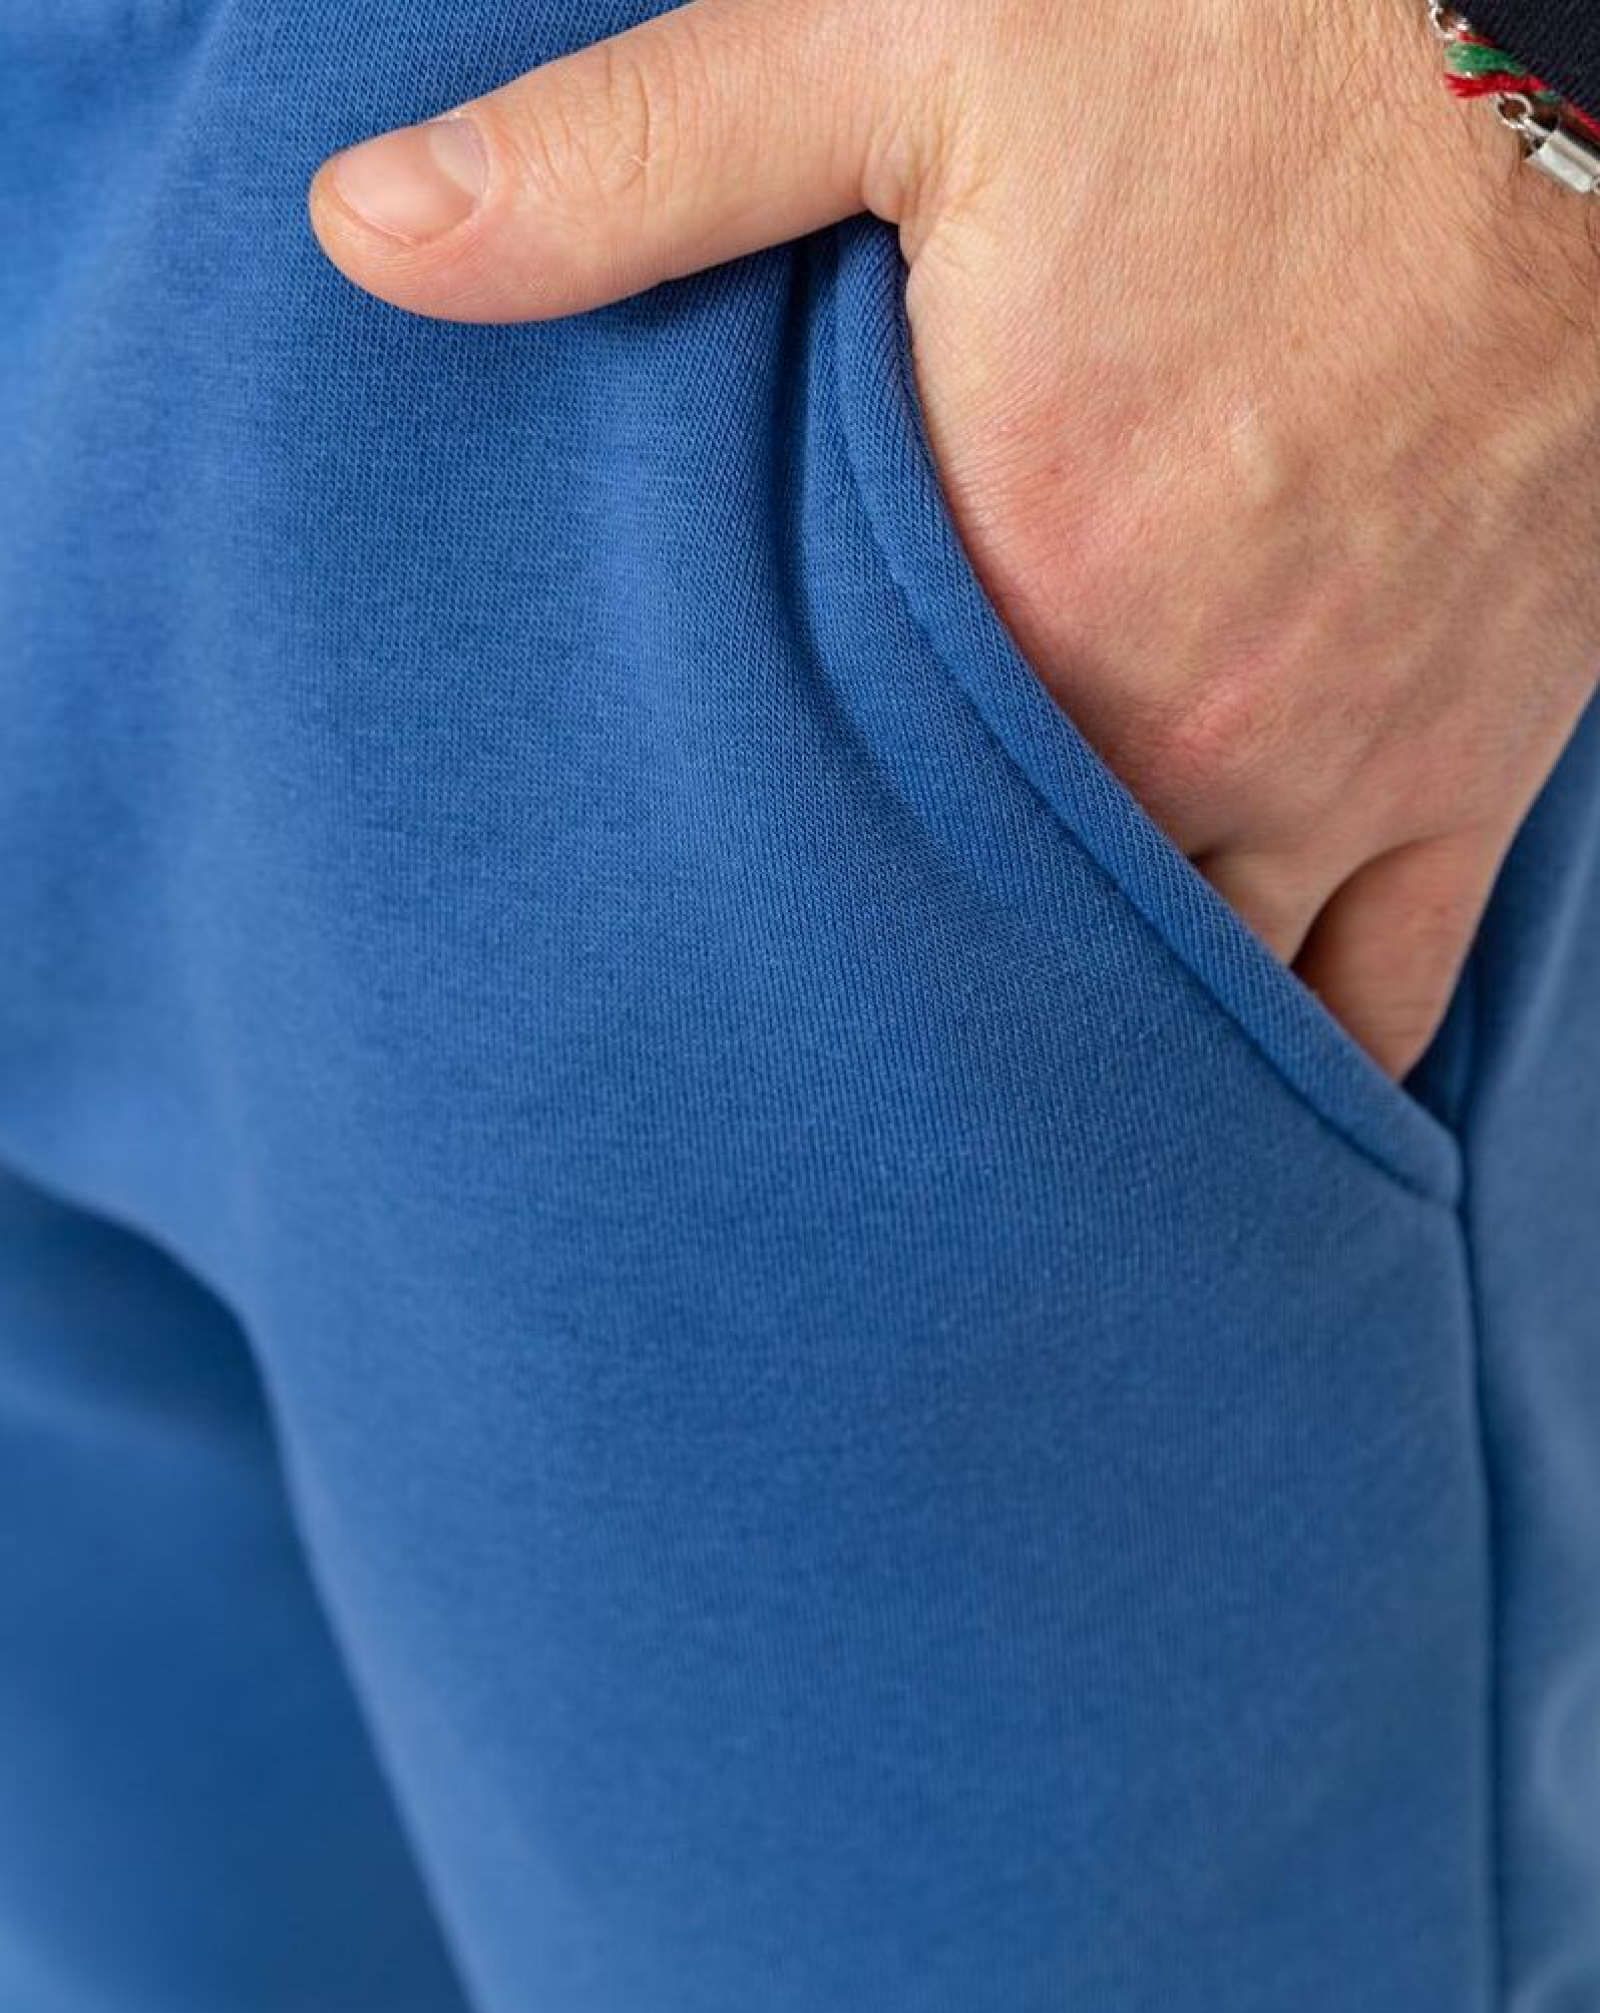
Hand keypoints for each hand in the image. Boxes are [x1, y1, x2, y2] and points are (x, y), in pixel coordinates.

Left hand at [308, 0, 1599, 1076]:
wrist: (1570, 28)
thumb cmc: (1246, 30)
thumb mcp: (894, 48)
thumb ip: (627, 170)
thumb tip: (360, 238)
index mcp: (1026, 595)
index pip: (853, 857)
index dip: (765, 929)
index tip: (697, 967)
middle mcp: (1193, 732)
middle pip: (1016, 968)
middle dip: (922, 1018)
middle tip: (827, 1068)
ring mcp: (1351, 772)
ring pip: (1190, 1008)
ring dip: (1084, 1055)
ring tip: (988, 1103)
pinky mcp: (1480, 765)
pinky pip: (1389, 993)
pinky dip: (1298, 1060)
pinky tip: (1211, 1092)